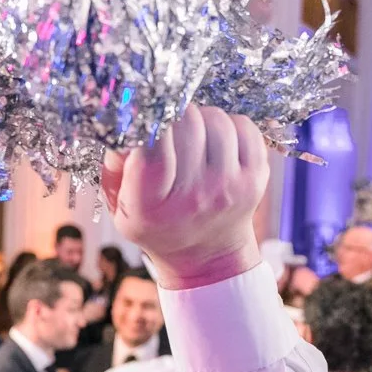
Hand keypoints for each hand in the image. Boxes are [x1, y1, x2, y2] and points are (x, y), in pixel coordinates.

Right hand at [102, 104, 266, 290]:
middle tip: (170, 129)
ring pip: (215, 119)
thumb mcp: (120, 203)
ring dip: (201, 119)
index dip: (148, 122)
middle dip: (174, 116)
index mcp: (150, 208)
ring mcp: (230, 188)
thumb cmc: (156, 221)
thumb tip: (130, 118)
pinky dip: (229, 125)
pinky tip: (216, 144)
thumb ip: (114, 163)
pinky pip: (243, 125)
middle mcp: (193, 199)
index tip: (146, 119)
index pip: (151, 146)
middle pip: (186, 123)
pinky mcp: (257, 177)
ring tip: (193, 138)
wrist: (205, 255)